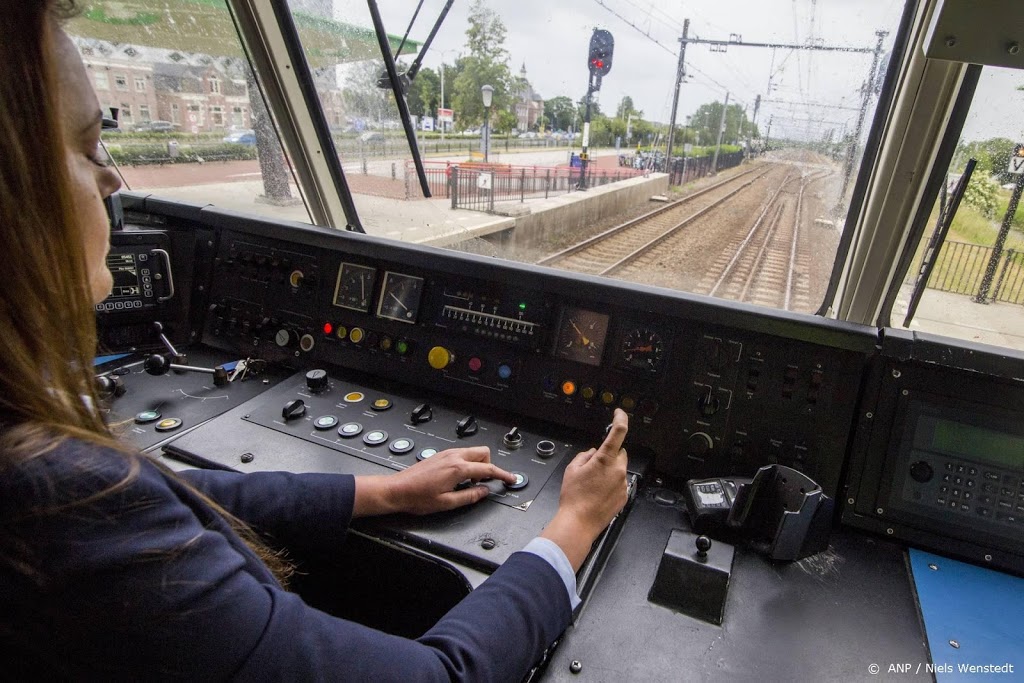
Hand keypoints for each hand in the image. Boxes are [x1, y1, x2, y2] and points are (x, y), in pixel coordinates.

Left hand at [353, 446, 516, 516]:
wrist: (397, 490)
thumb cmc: (417, 497)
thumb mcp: (447, 503)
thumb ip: (470, 497)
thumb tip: (484, 493)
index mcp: (458, 469)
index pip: (488, 469)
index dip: (503, 475)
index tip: (510, 479)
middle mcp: (453, 457)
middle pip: (483, 453)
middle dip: (489, 466)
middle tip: (484, 483)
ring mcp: (446, 454)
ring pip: (472, 452)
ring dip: (477, 465)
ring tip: (469, 483)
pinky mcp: (440, 455)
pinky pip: (461, 454)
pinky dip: (466, 464)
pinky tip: (458, 478)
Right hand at [541, 408, 628, 569]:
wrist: (579, 522)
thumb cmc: (573, 498)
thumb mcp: (572, 470)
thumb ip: (584, 456)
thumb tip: (592, 453)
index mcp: (604, 459)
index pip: (618, 432)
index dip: (620, 419)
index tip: (619, 413)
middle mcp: (618, 470)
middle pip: (619, 453)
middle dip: (609, 455)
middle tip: (594, 466)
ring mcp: (622, 484)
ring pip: (619, 469)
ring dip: (610, 471)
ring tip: (594, 484)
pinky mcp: (624, 496)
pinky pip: (620, 483)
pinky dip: (611, 484)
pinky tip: (598, 493)